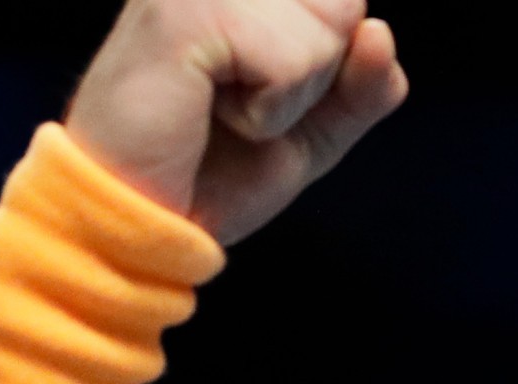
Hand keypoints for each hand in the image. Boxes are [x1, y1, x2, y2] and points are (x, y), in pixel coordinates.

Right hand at [64, 0, 408, 244]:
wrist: (139, 226)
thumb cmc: (208, 176)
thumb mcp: (311, 130)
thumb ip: (362, 85)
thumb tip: (378, 32)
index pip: (343, 1)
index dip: (330, 63)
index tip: (254, 93)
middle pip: (344, 5)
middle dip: (315, 78)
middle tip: (237, 107)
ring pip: (328, 30)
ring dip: (290, 98)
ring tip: (219, 111)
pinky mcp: (186, 12)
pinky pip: (293, 59)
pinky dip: (269, 111)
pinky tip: (207, 115)